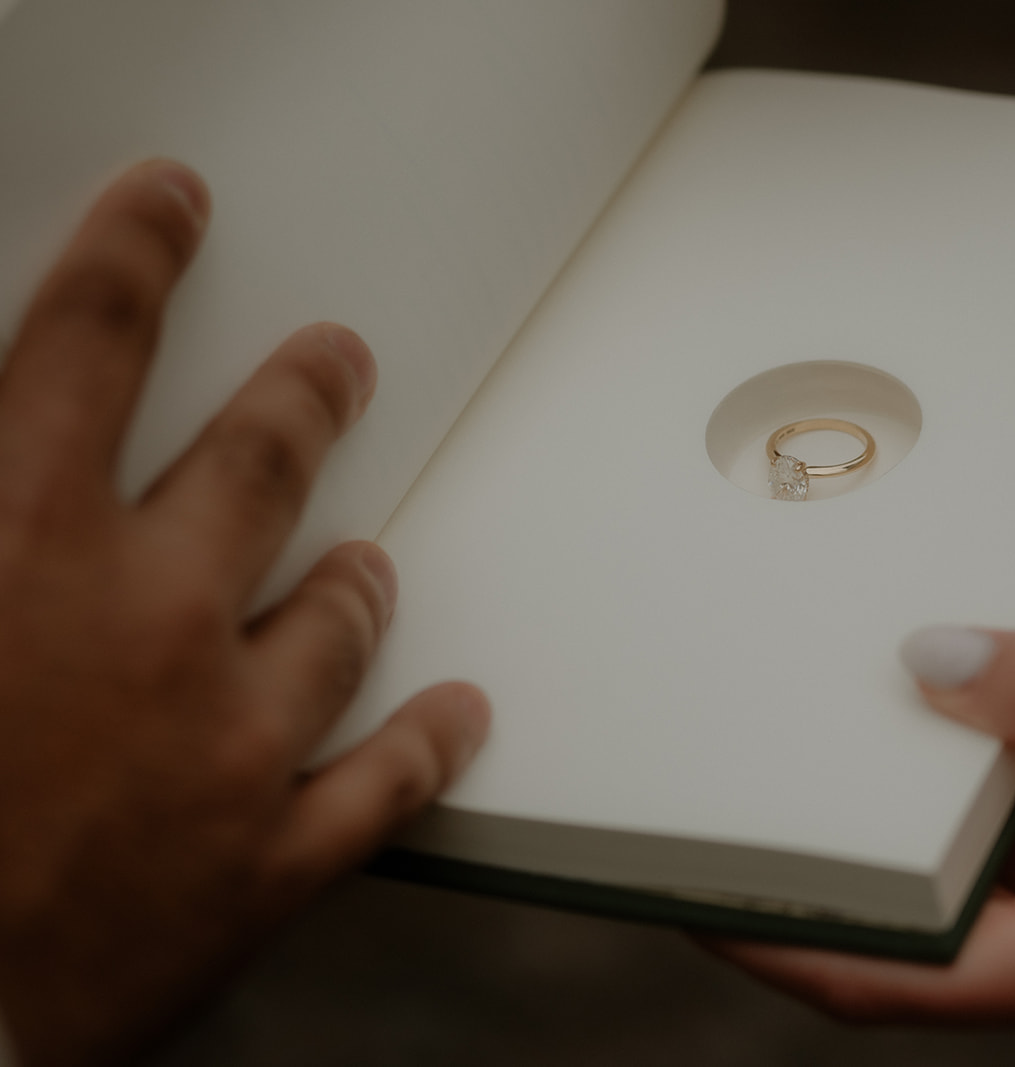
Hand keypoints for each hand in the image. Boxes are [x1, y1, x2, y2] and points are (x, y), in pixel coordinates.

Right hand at [0, 161, 488, 1065]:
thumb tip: (8, 463)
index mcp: (13, 552)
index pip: (82, 353)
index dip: (131, 262)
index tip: (171, 212)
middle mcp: (141, 625)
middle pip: (255, 465)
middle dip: (301, 398)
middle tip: (335, 365)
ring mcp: (224, 743)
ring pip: (336, 617)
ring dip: (353, 581)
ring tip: (367, 560)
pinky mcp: (268, 858)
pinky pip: (385, 785)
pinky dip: (428, 746)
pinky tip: (458, 717)